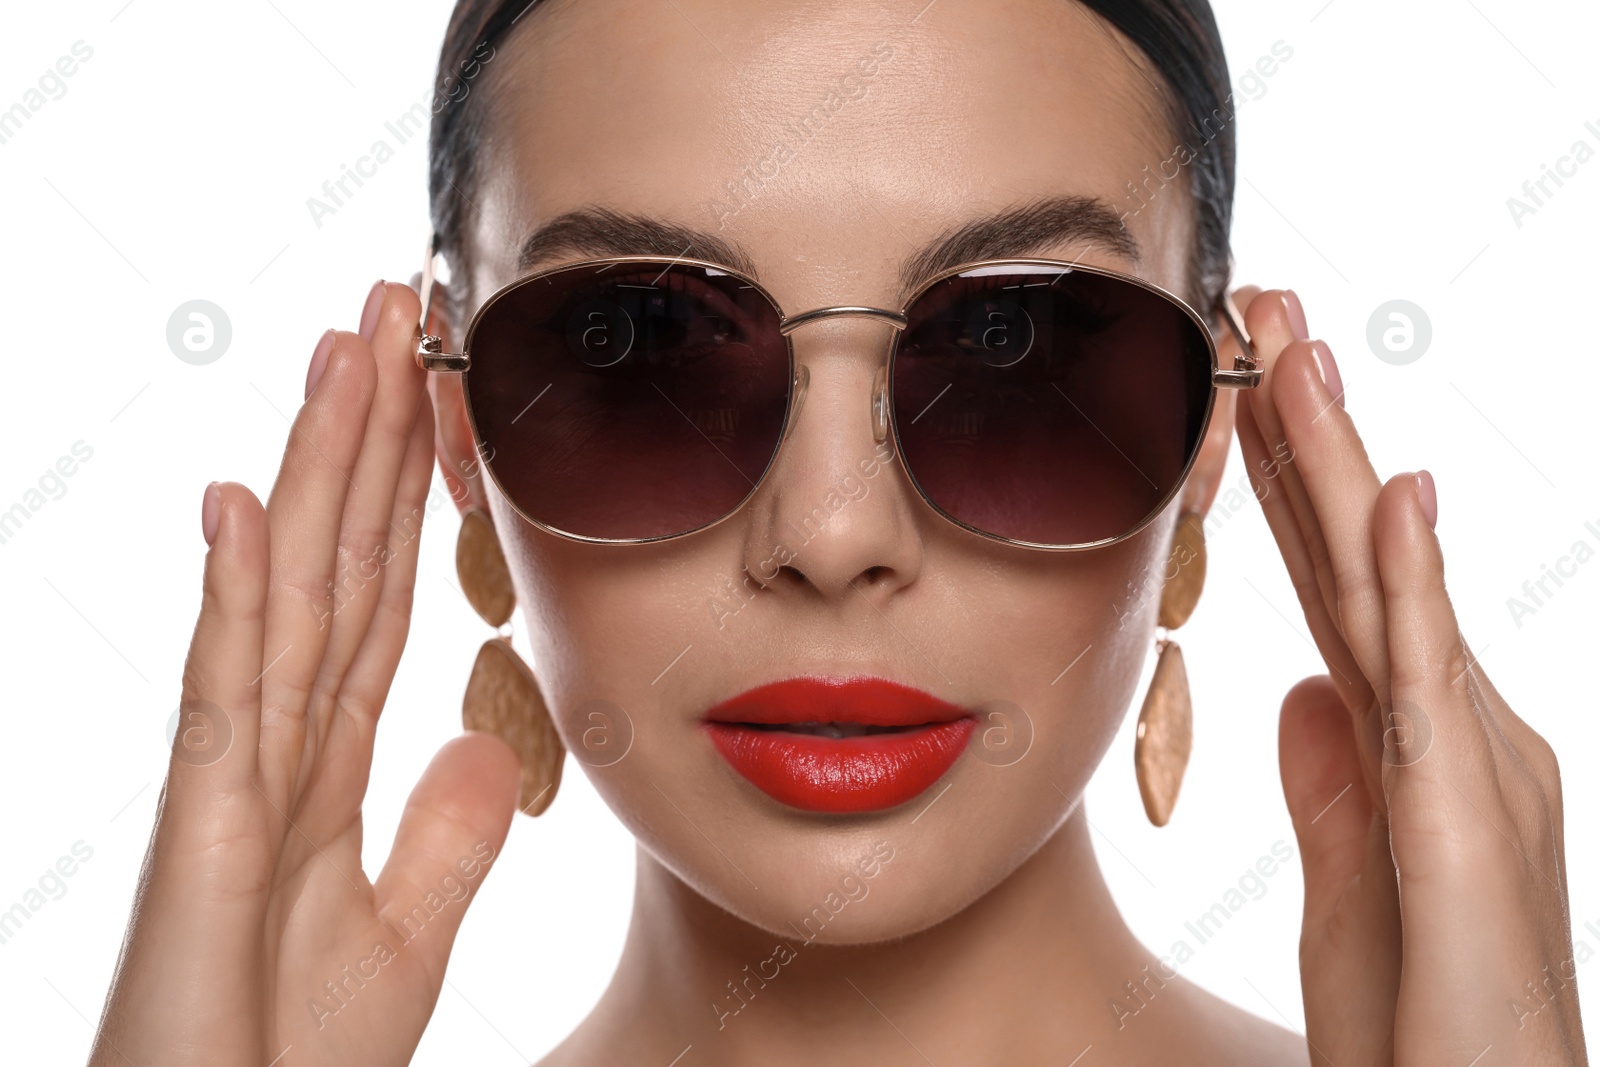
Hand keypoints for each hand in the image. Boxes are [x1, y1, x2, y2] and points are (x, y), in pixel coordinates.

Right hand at [90, 282, 519, 1065]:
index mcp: (328, 765)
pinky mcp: (201, 830)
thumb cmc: (289, 1060)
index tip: (432, 395)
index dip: (406, 494)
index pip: (378, 594)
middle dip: (366, 437)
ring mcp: (233, 777)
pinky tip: (240, 502)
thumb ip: (445, 838)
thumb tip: (487, 746)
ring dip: (313, 471)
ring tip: (340, 353)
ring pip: (285, 591)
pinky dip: (232, 593)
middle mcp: (277, 744)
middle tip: (393, 313)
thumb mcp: (403, 934)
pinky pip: (222, 691)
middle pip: (334, 560)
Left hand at [1228, 286, 1586, 1065]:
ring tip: (1303, 352)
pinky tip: (1394, 495)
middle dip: (1308, 435)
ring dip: (1344, 465)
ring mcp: (1471, 762)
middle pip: (1360, 554)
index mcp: (1411, 738)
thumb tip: (1299, 687)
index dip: (1283, 486)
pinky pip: (1431, 679)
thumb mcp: (1354, 883)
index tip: (1236, 393)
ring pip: (1389, 583)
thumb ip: (1335, 777)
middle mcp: (1452, 726)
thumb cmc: (1425, 1018)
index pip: (1332, 583)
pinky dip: (1413, 580)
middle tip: (1266, 315)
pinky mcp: (1469, 818)